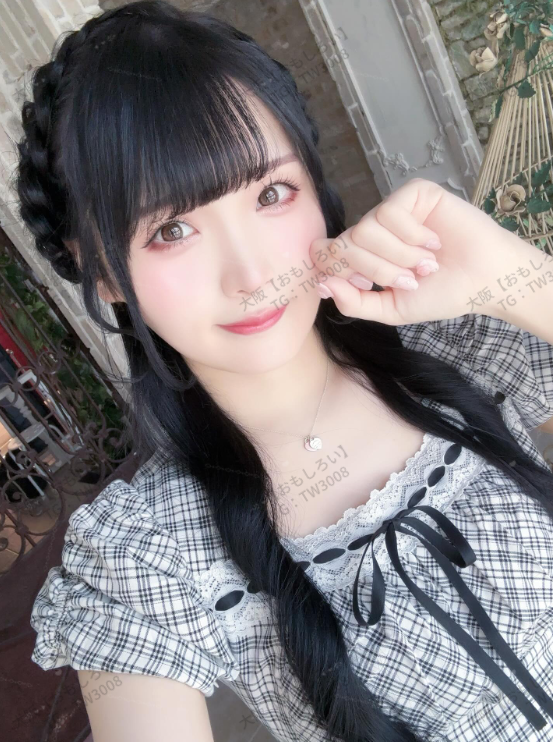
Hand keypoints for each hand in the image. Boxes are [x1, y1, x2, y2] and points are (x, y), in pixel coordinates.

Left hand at [310, 177, 523, 324]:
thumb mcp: (392, 308)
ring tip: (426, 264)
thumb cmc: (442, 294)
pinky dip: (411, 236)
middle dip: (376, 270)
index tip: (368, 285)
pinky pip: (389, 212)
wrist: (484, 280)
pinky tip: (433, 242)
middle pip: (345, 244)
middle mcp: (374, 230)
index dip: (338, 270)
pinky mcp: (413, 193)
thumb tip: (323, 286)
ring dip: (398, 255)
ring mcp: (392, 210)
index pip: (326, 254)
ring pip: (366, 229)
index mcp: (364, 256)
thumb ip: (354, 303)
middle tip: (409, 280)